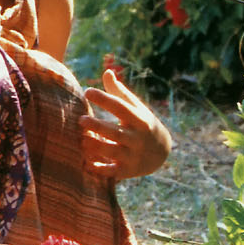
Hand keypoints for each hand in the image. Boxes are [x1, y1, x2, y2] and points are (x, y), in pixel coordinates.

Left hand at [79, 67, 171, 181]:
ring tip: (81, 141)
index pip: (121, 108)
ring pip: (113, 152)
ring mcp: (133, 155)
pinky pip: (112, 172)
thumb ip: (119, 92)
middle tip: (81, 119)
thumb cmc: (142, 124)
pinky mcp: (127, 171)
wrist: (162, 151)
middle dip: (99, 127)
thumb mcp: (136, 108)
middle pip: (116, 132)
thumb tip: (107, 72)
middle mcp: (137, 138)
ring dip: (97, 148)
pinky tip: (86, 164)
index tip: (87, 91)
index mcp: (139, 119)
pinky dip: (100, 170)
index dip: (105, 99)